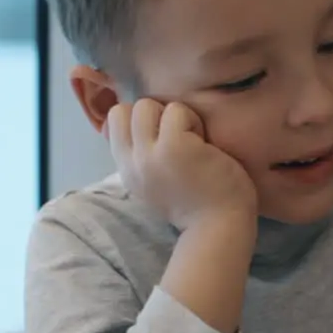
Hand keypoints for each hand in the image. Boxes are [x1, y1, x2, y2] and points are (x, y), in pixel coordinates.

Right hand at [104, 99, 256, 230]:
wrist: (220, 227)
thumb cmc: (198, 204)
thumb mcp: (156, 183)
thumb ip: (141, 158)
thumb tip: (130, 121)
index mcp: (127, 171)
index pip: (112, 124)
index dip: (137, 119)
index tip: (162, 135)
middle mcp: (132, 163)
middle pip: (124, 110)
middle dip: (154, 115)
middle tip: (180, 138)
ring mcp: (150, 154)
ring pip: (146, 105)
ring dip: (176, 117)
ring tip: (194, 142)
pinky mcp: (174, 146)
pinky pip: (177, 111)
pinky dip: (194, 122)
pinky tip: (206, 146)